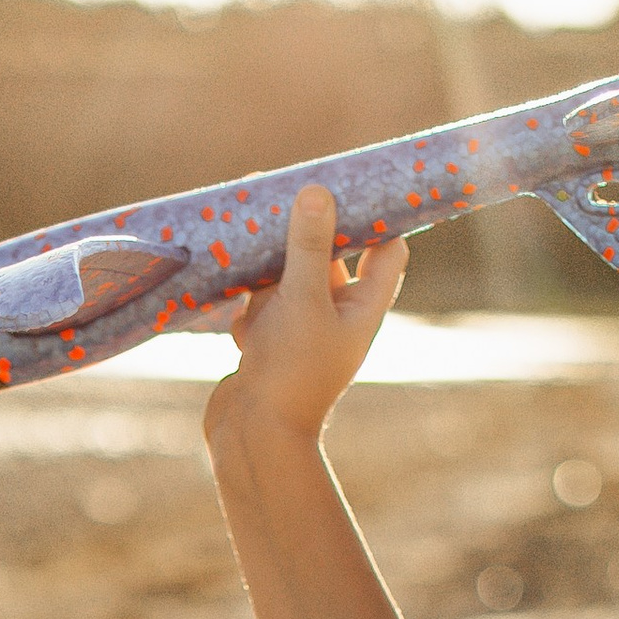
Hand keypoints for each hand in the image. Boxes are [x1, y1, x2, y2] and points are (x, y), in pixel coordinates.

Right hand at [206, 185, 407, 450]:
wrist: (254, 437)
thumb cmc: (290, 370)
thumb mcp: (302, 299)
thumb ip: (308, 245)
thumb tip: (317, 191)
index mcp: (362, 308)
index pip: (387, 250)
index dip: (378, 216)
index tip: (358, 182)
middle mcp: (336, 317)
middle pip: (331, 255)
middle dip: (308, 225)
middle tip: (287, 187)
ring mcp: (300, 331)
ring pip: (289, 276)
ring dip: (270, 255)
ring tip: (248, 219)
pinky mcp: (267, 342)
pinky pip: (259, 303)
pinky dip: (246, 294)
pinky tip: (231, 284)